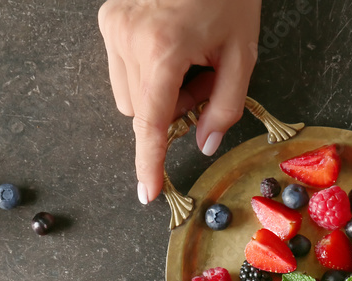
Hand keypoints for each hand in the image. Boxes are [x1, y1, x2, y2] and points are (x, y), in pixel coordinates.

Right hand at [97, 0, 261, 203]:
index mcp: (162, 50)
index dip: (150, 162)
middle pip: (140, 111)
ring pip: (129, 94)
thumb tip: (205, 143)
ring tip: (190, 60)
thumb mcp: (242, 55)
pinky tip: (173, 47)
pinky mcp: (109, 18)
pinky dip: (148, 71)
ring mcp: (113, 26)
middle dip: (172, 111)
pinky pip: (123, 68)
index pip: (150, 123)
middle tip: (206, 82)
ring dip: (159, 93)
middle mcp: (127, 38)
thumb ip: (225, 107)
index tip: (148, 192)